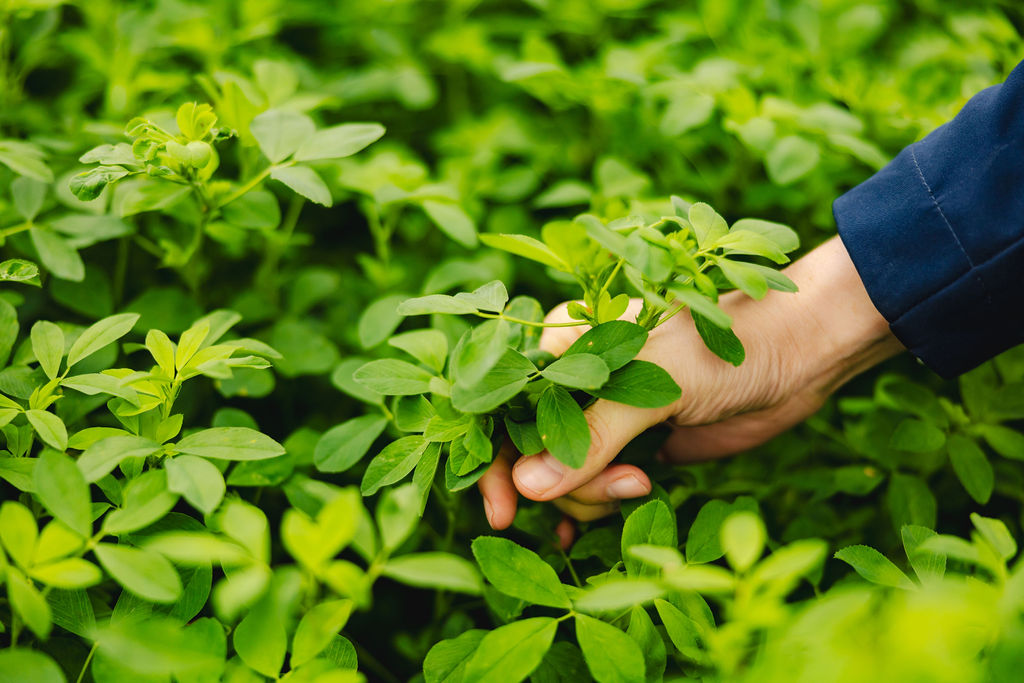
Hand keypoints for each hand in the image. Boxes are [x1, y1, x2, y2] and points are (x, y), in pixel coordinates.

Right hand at [478, 236, 903, 533]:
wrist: (801, 352)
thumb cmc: (726, 344)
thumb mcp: (656, 383)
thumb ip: (592, 434)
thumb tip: (530, 488)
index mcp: (570, 346)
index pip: (507, 404)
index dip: (496, 457)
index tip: (503, 509)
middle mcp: (580, 383)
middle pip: (532, 452)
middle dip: (562, 484)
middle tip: (622, 485)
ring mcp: (608, 418)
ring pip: (564, 478)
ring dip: (593, 497)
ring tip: (646, 482)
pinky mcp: (638, 446)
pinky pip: (596, 487)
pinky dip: (590, 511)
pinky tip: (580, 536)